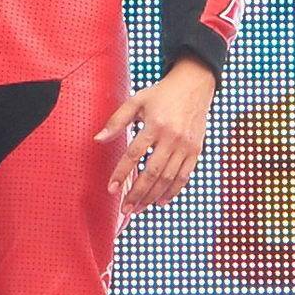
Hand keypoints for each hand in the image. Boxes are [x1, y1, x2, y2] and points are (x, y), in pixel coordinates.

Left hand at [97, 64, 217, 209]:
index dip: (122, 174)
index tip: (112, 189)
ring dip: (152, 197)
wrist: (194, 85)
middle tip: (125, 209)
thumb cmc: (162, 93)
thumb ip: (117, 120)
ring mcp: (186, 146)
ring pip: (168, 178)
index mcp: (154, 124)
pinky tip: (160, 201)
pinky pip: (184, 176)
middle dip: (137, 194)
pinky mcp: (196, 150)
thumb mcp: (137, 101)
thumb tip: (98, 139)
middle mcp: (172, 137)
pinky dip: (173, 192)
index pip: (134, 154)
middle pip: (152, 172)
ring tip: (138, 209)